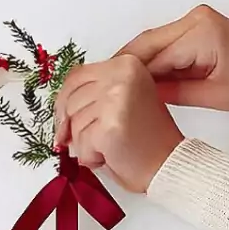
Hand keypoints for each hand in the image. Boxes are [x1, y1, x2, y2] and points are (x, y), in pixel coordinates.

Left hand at [53, 55, 182, 192]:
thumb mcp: (120, 101)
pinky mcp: (110, 123)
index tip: (62, 123)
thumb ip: (94, 94)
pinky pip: (80, 143)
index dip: (63, 103)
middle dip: (75, 128)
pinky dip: (89, 157)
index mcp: (125, 64)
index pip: (75, 77)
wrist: (168, 165)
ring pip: (74, 123)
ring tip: (109, 148)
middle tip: (96, 141)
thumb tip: (60, 108)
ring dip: (84, 144)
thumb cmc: (145, 140)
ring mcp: (116, 97)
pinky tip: (110, 156)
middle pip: (71, 101)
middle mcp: (122, 74)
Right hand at [116, 4, 228, 110]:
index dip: (130, 79)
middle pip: (145, 43)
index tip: (112, 96)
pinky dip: (148, 59)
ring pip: (149, 42)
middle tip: (104, 90)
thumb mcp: (212, 96)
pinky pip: (161, 42)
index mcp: (201, 34)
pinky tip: (136, 78)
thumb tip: (140, 97)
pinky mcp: (193, 25)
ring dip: (133, 64)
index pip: (153, 58)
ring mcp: (193, 19)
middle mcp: (195, 19)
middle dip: (123, 68)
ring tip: (117, 87)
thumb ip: (172, 94)